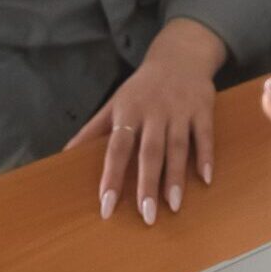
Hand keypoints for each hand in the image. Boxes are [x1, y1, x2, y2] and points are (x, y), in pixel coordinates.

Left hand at [66, 19, 226, 223]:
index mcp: (128, 112)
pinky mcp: (202, 109)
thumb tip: (64, 154)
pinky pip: (204, 136)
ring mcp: (180, 110)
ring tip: (173, 206)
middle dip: (147, 185)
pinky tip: (206, 179)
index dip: (111, 176)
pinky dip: (206, 157)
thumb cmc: (141, 88)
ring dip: (176, 178)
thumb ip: (92, 130)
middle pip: (150, 152)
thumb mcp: (114, 103)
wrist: (179, 55)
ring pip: (178, 147)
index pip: (116, 149)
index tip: (107, 206)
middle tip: (147, 216)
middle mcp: (154, 112)